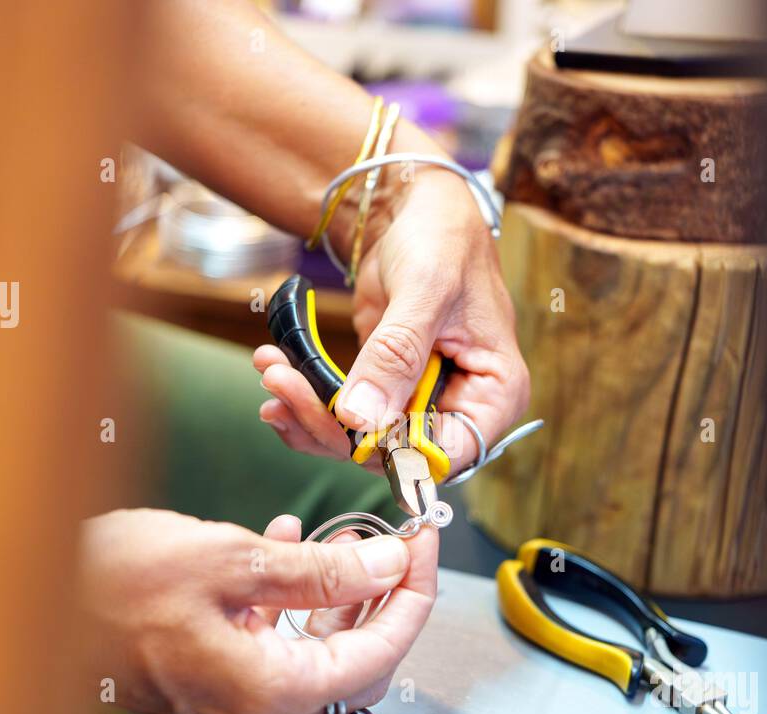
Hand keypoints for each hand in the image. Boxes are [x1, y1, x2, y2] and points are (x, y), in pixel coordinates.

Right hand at [77, 508, 437, 713]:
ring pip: (315, 653)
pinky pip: (272, 644)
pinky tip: (286, 542)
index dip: (410, 599)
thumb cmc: (114, 582)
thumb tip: (387, 566)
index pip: (377, 657)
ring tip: (346, 537)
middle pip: (353, 664)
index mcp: (269, 693)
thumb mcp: (232, 561)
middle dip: (380, 599)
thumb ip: (320, 572)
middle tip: (393, 543)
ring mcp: (229, 698)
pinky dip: (291, 599)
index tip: (422, 548)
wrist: (24, 594)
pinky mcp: (207, 677)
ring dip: (338, 595)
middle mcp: (254, 710)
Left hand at [255, 167, 529, 474]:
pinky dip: (309, 400)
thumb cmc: (442, 237)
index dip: (391, 450)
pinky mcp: (386, 388)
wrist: (416, 207)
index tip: (339, 422)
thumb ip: (395, 356)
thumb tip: (361, 419)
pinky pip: (346, 414)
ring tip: (271, 374)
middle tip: (281, 385)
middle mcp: (461, 407)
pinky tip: (278, 374)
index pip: (445, 454)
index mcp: (495, 393)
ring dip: (309, 414)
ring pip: (362, 439)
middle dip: (331, 426)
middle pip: (394, 452)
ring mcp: (421, 401)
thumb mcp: (425, 290)